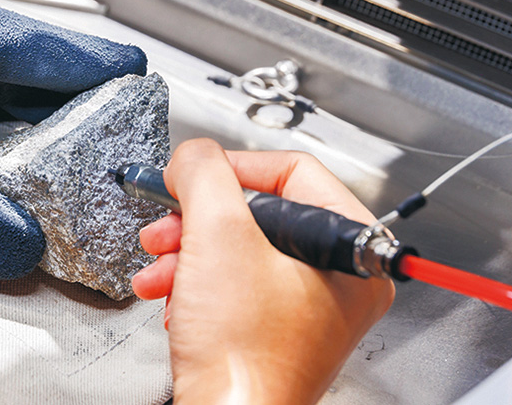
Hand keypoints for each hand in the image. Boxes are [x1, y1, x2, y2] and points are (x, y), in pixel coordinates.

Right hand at [132, 139, 393, 404]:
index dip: (231, 167)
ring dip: (188, 251)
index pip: (292, 170)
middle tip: (169, 224)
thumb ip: (204, 172)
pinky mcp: (274, 330)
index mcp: (350, 250)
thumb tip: (194, 154)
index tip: (190, 176)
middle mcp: (338, 279)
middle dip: (200, 218)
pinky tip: (170, 294)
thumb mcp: (218, 234)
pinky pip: (233, 283)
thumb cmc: (244, 356)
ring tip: (160, 266)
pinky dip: (196, 282)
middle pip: (259, 211)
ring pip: (239, 248)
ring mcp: (307, 307)